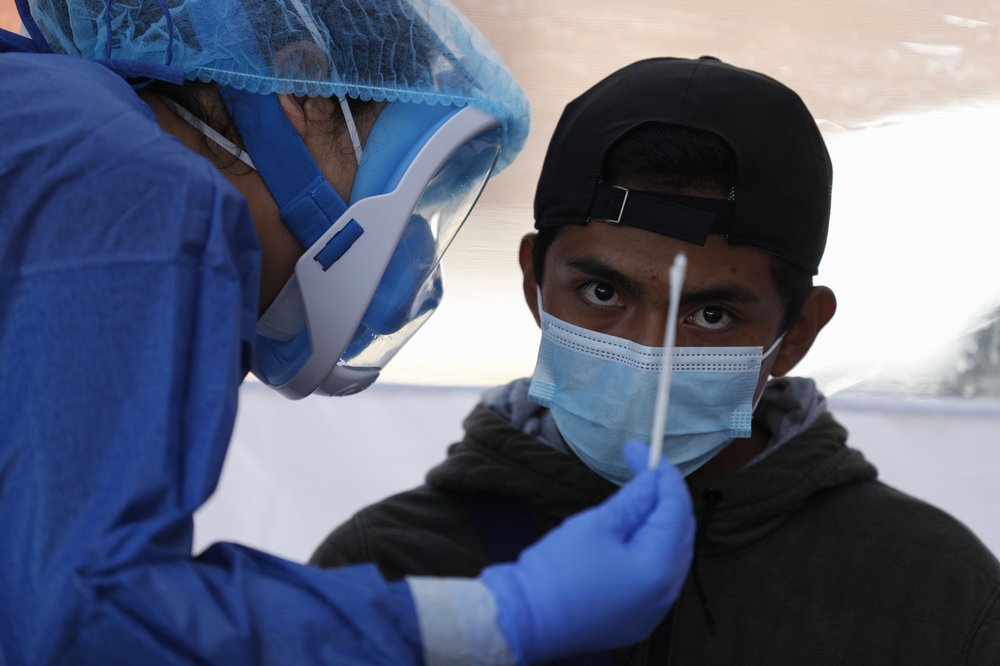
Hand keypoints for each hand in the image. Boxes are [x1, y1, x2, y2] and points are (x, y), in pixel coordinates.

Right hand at [481, 441, 694, 663]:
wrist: (527, 620)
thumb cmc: (558, 572)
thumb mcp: (597, 524)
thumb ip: (633, 499)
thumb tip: (653, 478)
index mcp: (659, 566)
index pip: (675, 507)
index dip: (661, 473)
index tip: (641, 449)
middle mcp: (666, 592)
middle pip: (679, 530)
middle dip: (663, 495)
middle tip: (641, 467)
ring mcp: (654, 609)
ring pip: (671, 553)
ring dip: (658, 521)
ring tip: (637, 495)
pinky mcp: (638, 617)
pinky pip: (657, 575)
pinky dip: (650, 547)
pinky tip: (632, 532)